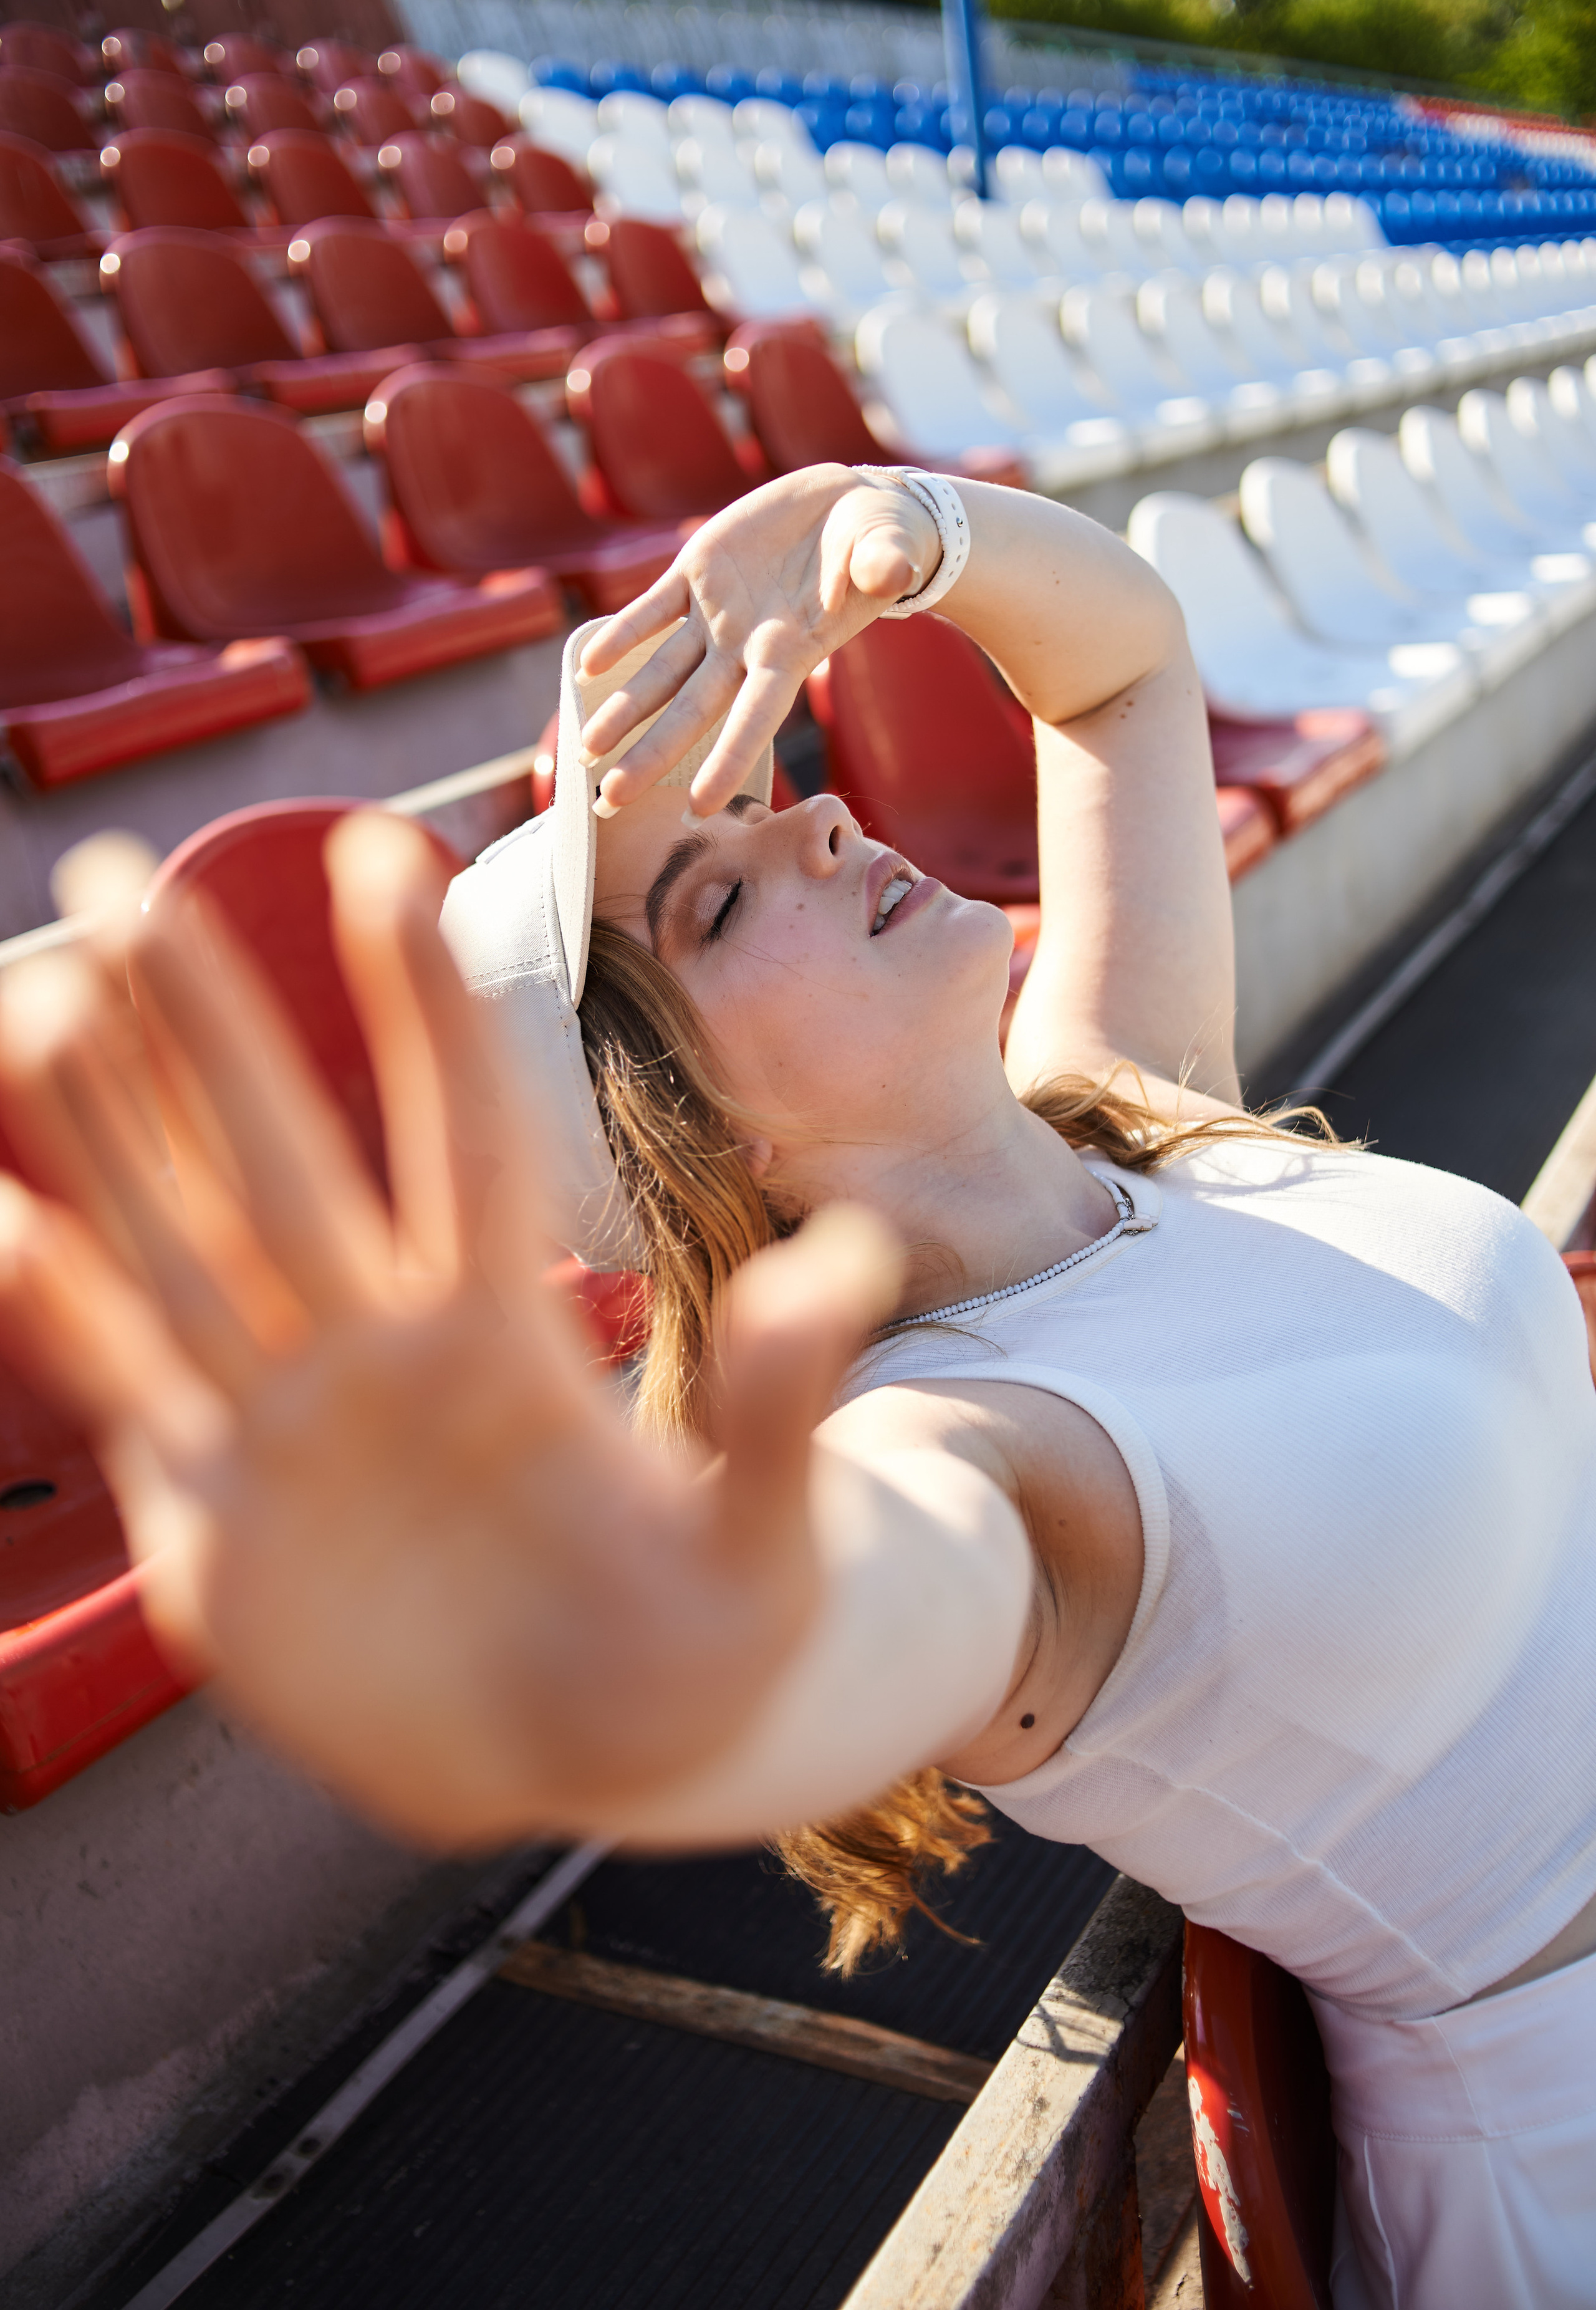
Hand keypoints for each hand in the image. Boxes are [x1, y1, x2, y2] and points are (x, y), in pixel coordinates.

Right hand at [0, 817, 897, 1848]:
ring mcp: (290, 1424)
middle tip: (125, 874)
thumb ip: (779, 1415)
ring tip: (42, 991)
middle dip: (203, 1029)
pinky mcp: (215, 1517)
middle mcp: (382, 1349)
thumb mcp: (758, 1549)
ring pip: (180, 1244)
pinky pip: (123, 1385)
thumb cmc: (690, 1647)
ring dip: (106, 1128)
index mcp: (505, 1341)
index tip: (385, 852)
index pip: (455, 1134)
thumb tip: (857, 1263)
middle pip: (278, 1160)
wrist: (592, 1756)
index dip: (420, 1002)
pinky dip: (52, 1308)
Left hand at [575, 464, 941, 815]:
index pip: (755, 715)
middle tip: (610, 800)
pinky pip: (651, 610)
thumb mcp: (889, 550)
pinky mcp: (698, 571)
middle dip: (650, 757)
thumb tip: (892, 572)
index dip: (728, 758)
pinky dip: (620, 636)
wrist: (853, 511)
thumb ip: (884, 564)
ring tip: (583, 752)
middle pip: (691, 711)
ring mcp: (718, 613)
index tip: (699, 806)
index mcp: (791, 649)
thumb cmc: (882, 542)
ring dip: (623, 710)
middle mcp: (747, 644)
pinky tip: (587, 668)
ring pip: (661, 672)